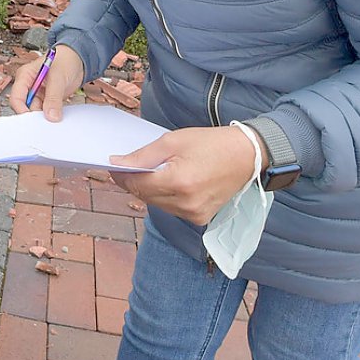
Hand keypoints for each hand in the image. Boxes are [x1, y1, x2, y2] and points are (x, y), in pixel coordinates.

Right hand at [7, 44, 84, 121]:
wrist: (78, 60)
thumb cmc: (65, 60)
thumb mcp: (58, 77)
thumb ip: (54, 97)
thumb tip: (51, 116)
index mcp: (25, 76)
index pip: (16, 97)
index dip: (22, 109)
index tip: (33, 120)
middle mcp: (29, 86)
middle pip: (25, 106)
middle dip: (35, 114)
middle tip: (47, 120)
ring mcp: (38, 93)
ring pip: (36, 111)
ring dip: (45, 116)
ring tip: (55, 117)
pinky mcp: (47, 99)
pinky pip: (46, 111)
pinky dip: (51, 115)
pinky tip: (57, 115)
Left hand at [109, 126, 261, 224]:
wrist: (246, 156)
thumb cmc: (211, 143)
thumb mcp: (173, 141)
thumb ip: (143, 155)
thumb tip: (117, 163)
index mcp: (179, 182)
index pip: (137, 185)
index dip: (121, 176)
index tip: (113, 165)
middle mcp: (186, 203)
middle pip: (144, 196)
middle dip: (134, 182)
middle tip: (128, 166)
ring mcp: (194, 214)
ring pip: (157, 204)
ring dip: (149, 190)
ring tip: (152, 171)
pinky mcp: (200, 218)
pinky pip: (172, 209)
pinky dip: (165, 196)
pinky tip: (170, 182)